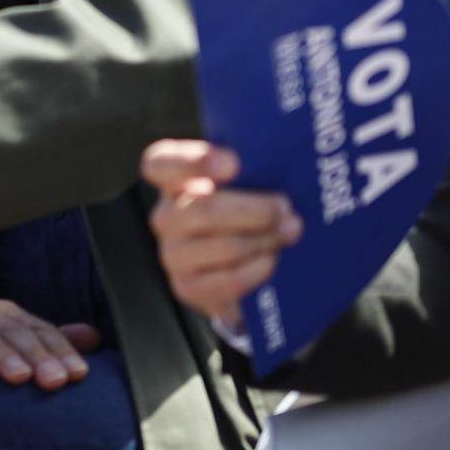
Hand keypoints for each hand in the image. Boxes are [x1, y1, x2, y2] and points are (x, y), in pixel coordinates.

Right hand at [0, 297, 98, 388]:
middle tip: (54, 381)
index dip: (60, 350)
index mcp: (6, 315)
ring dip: (2, 354)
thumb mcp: (13, 353)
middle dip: (37, 356)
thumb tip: (93, 336)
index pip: (39, 329)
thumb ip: (49, 345)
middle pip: (15, 330)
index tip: (77, 374)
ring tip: (19, 376)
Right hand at [141, 140, 301, 328]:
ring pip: (224, 246)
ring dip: (264, 239)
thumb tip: (281, 165)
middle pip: (205, 210)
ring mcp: (172, 255)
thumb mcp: (240, 181)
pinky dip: (257, 269)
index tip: (234, 164)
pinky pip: (229, 279)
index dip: (193, 162)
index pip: (159, 164)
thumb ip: (250, 169)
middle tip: (286, 208)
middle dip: (256, 210)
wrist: (237, 262)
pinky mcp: (187, 288)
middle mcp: (165, 217)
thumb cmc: (242, 207)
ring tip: (290, 232)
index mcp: (171, 180)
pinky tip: (272, 260)